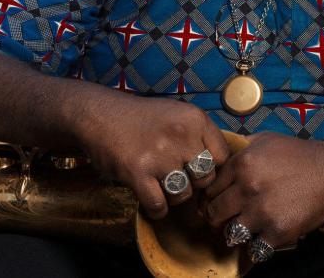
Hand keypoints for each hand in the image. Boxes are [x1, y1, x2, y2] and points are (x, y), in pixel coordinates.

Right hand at [74, 92, 228, 219]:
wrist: (101, 115)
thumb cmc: (143, 118)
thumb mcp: (179, 114)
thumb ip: (200, 136)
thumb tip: (218, 166)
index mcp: (195, 119)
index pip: (222, 156)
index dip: (212, 168)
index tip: (199, 170)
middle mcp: (181, 136)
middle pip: (205, 178)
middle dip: (194, 183)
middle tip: (179, 178)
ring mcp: (160, 155)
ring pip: (184, 194)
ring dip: (174, 196)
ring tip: (162, 185)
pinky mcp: (137, 172)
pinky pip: (159, 205)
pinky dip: (157, 209)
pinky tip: (151, 199)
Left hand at [201, 131, 323, 250]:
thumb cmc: (298, 154)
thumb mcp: (266, 140)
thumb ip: (239, 147)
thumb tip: (218, 155)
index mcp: (242, 164)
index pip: (209, 189)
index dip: (212, 196)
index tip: (218, 200)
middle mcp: (248, 188)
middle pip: (214, 213)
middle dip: (218, 216)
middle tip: (227, 217)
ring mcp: (262, 212)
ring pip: (230, 234)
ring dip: (235, 233)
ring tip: (245, 227)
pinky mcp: (278, 232)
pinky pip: (253, 249)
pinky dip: (255, 247)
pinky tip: (262, 237)